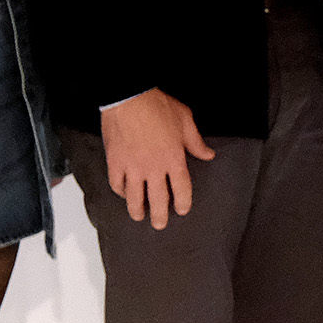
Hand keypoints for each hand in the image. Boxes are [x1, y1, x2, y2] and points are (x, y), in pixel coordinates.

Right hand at [102, 89, 213, 229]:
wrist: (128, 98)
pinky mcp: (115, 163)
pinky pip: (116, 184)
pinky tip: (123, 194)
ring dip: (137, 210)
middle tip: (160, 224)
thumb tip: (208, 154)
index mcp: (174, 160)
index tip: (182, 209)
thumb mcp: (185, 121)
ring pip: (134, 198)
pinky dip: (120, 192)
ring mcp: (132, 168)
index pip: (181, 190)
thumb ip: (196, 142)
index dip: (182, 203)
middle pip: (158, 200)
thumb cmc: (157, 106)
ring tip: (139, 216)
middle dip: (160, 215)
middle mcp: (154, 169)